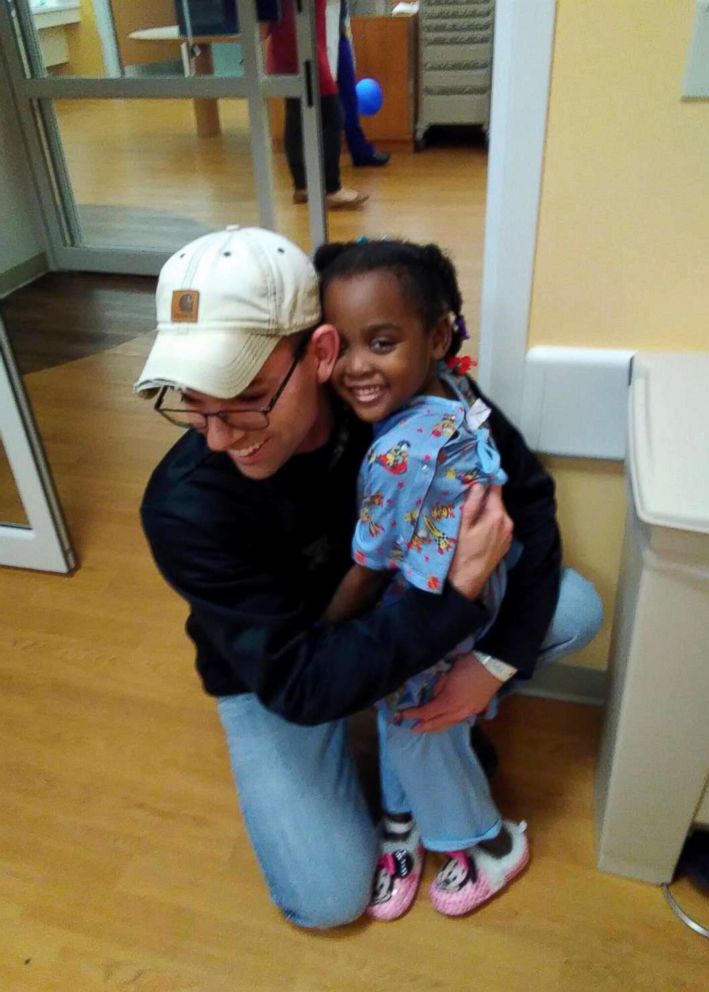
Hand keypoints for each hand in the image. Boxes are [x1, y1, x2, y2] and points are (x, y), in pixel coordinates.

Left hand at [398, 654, 502, 732]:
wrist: (492, 667)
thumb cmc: (467, 667)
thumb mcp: (447, 675)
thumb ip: (438, 689)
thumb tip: (433, 698)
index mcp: (449, 702)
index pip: (427, 712)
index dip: (414, 714)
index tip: (403, 715)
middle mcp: (459, 712)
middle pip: (438, 724)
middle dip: (424, 727)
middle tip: (413, 729)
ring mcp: (469, 713)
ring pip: (449, 724)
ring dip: (436, 727)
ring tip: (427, 728)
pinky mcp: (476, 711)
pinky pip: (458, 720)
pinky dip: (448, 722)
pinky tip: (444, 721)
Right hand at [447, 485, 512, 600]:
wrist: (466, 582)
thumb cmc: (460, 553)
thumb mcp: (462, 525)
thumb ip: (473, 502)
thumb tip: (479, 482)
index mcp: (497, 515)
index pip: (496, 487)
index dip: (486, 478)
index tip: (476, 472)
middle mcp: (507, 522)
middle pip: (496, 500)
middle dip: (483, 495)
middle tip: (466, 493)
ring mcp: (508, 534)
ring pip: (496, 512)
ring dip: (485, 509)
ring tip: (469, 511)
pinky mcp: (504, 542)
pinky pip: (497, 524)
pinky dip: (488, 521)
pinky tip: (476, 527)